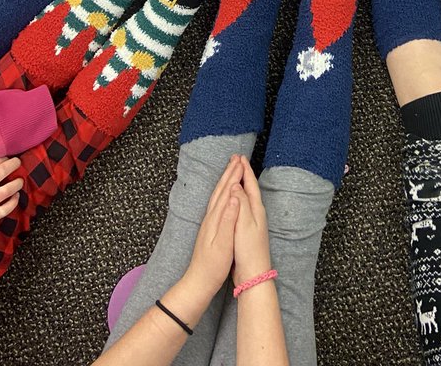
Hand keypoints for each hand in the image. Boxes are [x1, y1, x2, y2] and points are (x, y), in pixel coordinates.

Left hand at [182, 155, 243, 305]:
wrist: (198, 282)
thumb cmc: (213, 266)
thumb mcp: (224, 244)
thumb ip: (228, 220)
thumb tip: (235, 198)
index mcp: (215, 219)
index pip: (227, 192)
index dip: (234, 176)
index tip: (242, 161)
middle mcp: (210, 217)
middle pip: (221, 190)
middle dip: (229, 173)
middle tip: (237, 158)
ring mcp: (208, 222)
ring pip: (218, 195)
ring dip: (225, 180)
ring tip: (231, 169)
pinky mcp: (209, 228)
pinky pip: (217, 203)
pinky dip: (222, 193)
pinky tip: (224, 194)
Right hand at [232, 155, 271, 286]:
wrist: (253, 274)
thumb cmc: (249, 249)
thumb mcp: (244, 224)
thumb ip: (241, 203)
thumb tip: (236, 184)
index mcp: (256, 209)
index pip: (250, 184)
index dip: (245, 170)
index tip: (240, 157)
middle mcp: (257, 213)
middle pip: (250, 188)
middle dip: (244, 174)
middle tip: (238, 160)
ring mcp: (254, 222)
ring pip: (247, 197)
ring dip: (242, 184)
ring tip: (236, 175)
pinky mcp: (248, 230)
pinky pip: (243, 206)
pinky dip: (239, 198)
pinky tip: (235, 201)